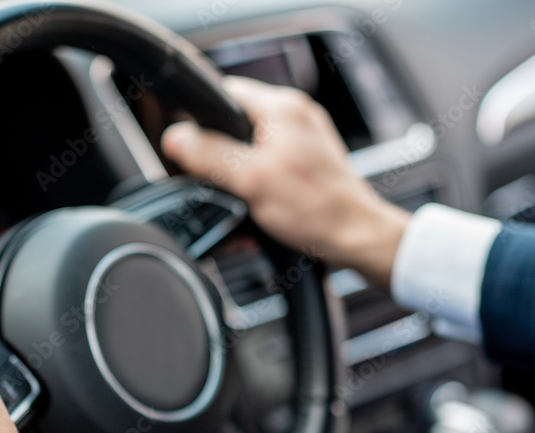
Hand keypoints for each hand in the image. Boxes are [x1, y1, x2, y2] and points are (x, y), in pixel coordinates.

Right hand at [161, 76, 410, 286]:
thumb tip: (176, 138)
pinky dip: (256, 188)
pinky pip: (268, 168)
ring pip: (250, 150)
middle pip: (234, 124)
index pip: (224, 92)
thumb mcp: (250, 180)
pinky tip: (254, 212)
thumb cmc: (317, 209)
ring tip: (239, 203)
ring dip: (236, 177)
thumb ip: (209, 155)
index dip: (199, 119)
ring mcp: (303, 140)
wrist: (357, 238)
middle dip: (217, 157)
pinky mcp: (307, 164)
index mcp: (282, 108)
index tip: (190, 148)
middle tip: (216, 184)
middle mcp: (295, 117)